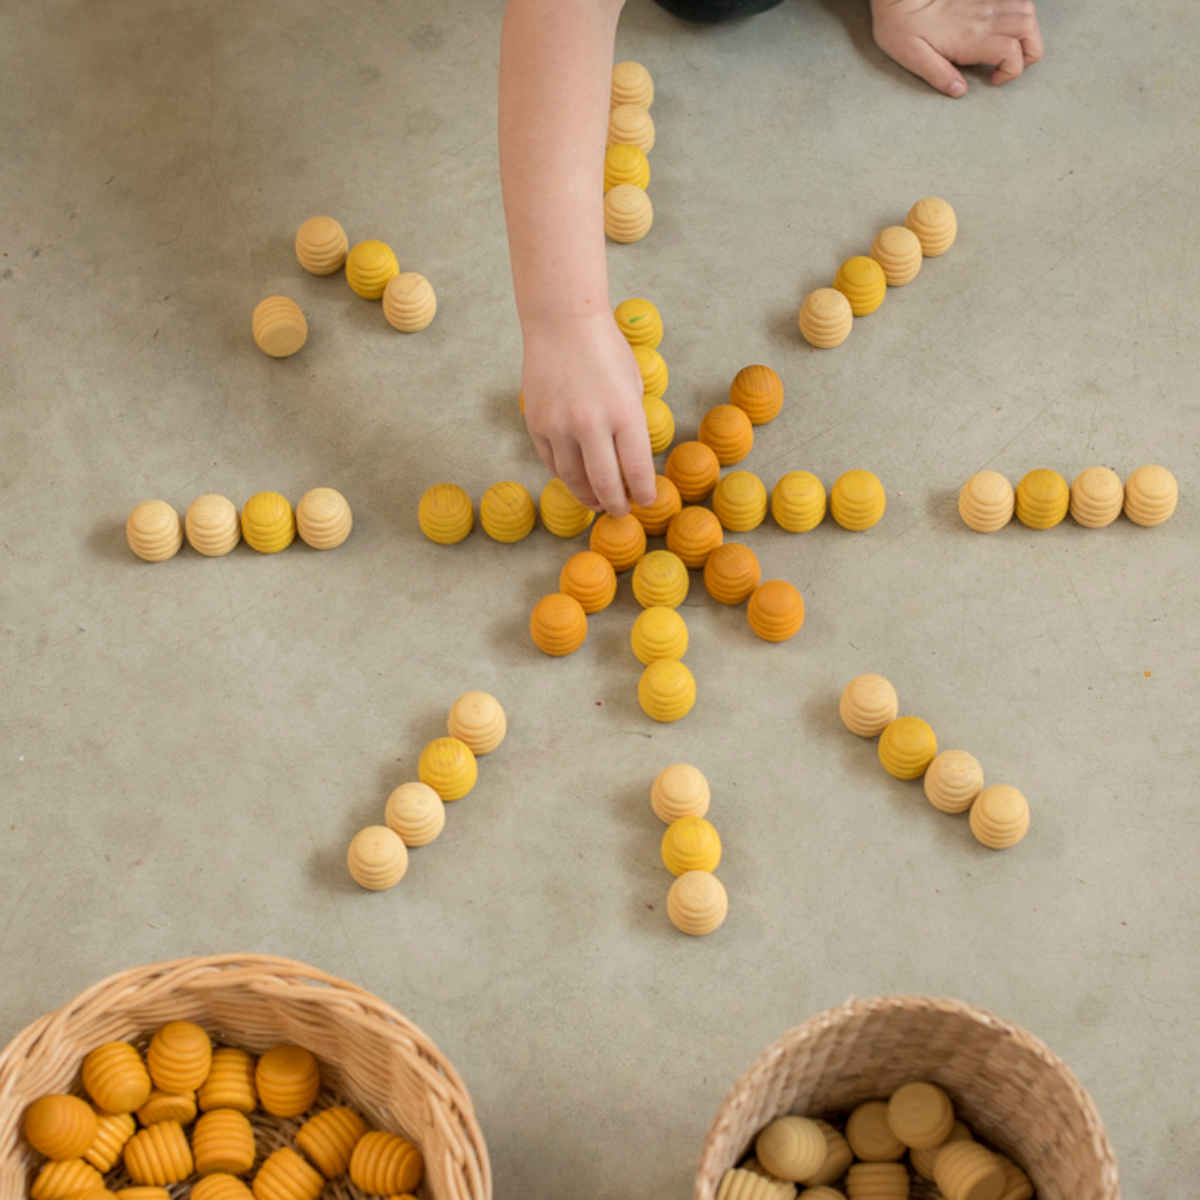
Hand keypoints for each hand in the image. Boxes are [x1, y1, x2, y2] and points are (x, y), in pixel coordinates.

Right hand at [521, 313, 656, 515]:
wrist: (562, 323)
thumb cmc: (605, 350)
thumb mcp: (633, 386)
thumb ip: (632, 425)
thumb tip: (631, 464)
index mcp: (624, 413)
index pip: (637, 471)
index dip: (643, 494)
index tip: (645, 501)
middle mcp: (590, 424)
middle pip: (604, 485)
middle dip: (616, 505)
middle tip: (621, 512)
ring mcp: (559, 426)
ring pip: (573, 480)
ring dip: (588, 496)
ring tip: (598, 502)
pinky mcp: (536, 424)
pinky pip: (552, 462)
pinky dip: (566, 475)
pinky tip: (577, 477)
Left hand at [871, 0, 1043, 96]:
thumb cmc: (900, 26)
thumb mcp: (912, 57)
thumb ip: (939, 75)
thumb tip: (960, 91)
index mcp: (969, 37)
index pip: (1012, 52)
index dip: (1011, 71)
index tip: (993, 79)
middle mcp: (983, 17)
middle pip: (1028, 28)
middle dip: (1030, 50)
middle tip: (1010, 64)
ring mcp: (984, 3)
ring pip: (1027, 11)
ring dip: (1027, 31)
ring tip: (1011, 46)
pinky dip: (1018, 12)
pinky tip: (1004, 26)